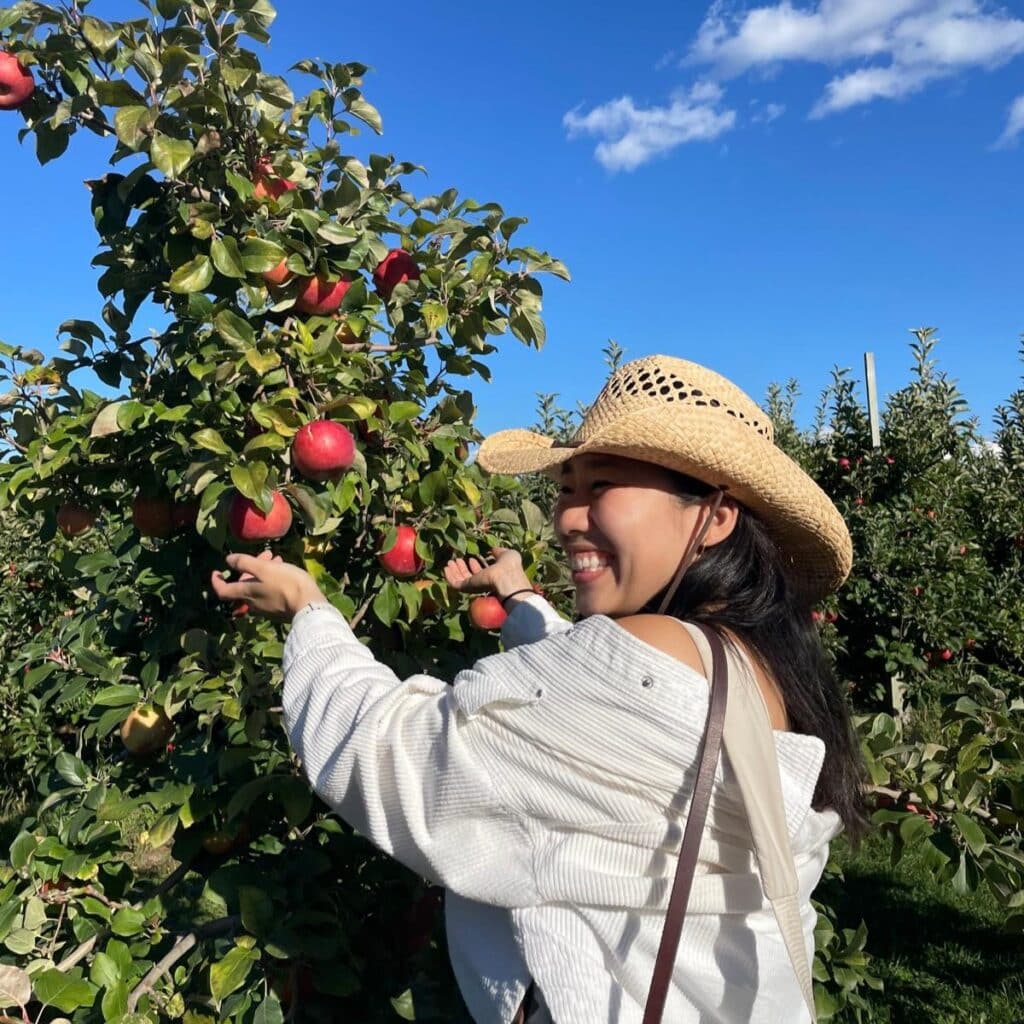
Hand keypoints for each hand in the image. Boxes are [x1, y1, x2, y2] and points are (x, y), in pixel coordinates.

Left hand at [211, 550, 326, 620]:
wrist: (309, 606)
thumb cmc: (286, 584)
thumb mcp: (265, 568)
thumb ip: (244, 563)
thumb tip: (228, 560)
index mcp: (246, 593)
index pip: (223, 591)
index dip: (217, 581)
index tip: (217, 572)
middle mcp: (252, 603)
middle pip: (244, 585)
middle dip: (250, 568)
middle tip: (265, 554)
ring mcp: (266, 608)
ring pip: (258, 587)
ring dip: (264, 572)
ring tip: (277, 559)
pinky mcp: (278, 610)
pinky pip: (269, 593)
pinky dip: (272, 580)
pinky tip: (284, 572)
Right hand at [443, 546, 529, 598]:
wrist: (505, 577)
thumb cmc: (509, 566)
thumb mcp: (507, 555)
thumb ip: (499, 552)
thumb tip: (493, 549)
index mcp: (494, 576)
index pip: (483, 573)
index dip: (476, 566)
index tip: (471, 558)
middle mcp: (484, 583)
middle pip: (470, 576)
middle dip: (463, 568)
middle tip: (457, 560)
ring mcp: (475, 586)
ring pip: (461, 579)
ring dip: (455, 570)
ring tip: (450, 562)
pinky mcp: (467, 588)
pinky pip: (455, 583)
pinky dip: (449, 576)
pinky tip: (446, 568)